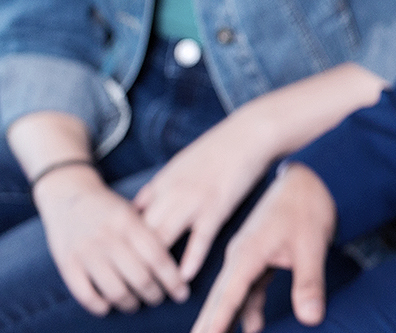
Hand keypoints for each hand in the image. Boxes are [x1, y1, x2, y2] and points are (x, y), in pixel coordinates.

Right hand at [31, 164, 188, 314]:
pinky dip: (98, 305)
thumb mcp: (132, 210)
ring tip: (136, 305)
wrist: (68, 193)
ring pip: (114, 290)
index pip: (157, 257)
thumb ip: (150, 232)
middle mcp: (109, 238)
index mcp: (129, 223)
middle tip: (159, 299)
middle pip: (139, 277)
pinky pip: (84, 293)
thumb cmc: (109, 206)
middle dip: (154, 294)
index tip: (181, 292)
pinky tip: (108, 306)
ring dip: (129, 303)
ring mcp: (86, 252)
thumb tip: (174, 260)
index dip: (172, 279)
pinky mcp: (67, 263)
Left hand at [133, 109, 275, 281]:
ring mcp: (192, 202)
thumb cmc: (220, 146)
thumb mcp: (182, 161)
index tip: (119, 259)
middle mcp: (170, 194)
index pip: (129, 219)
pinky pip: (198, 239)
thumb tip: (147, 202)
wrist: (249, 133)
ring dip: (156, 268)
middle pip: (139, 234)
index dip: (121, 241)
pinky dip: (190, 260)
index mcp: (161, 182)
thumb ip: (164, 184)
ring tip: (153, 290)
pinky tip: (185, 277)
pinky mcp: (216, 207)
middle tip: (130, 282)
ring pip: (162, 240)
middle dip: (131, 260)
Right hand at [190, 163, 336, 332]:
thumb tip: (311, 318)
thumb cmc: (309, 206)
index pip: (227, 296)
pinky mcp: (260, 257)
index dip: (215, 322)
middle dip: (206, 325)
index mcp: (247, 253)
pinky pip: (248, 288)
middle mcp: (241, 256)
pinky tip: (252, 326)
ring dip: (224, 319)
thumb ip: (309, 283)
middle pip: (218, 298)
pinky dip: (247, 307)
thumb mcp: (312, 246)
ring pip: (231, 295)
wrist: (313, 176)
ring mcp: (249, 256)